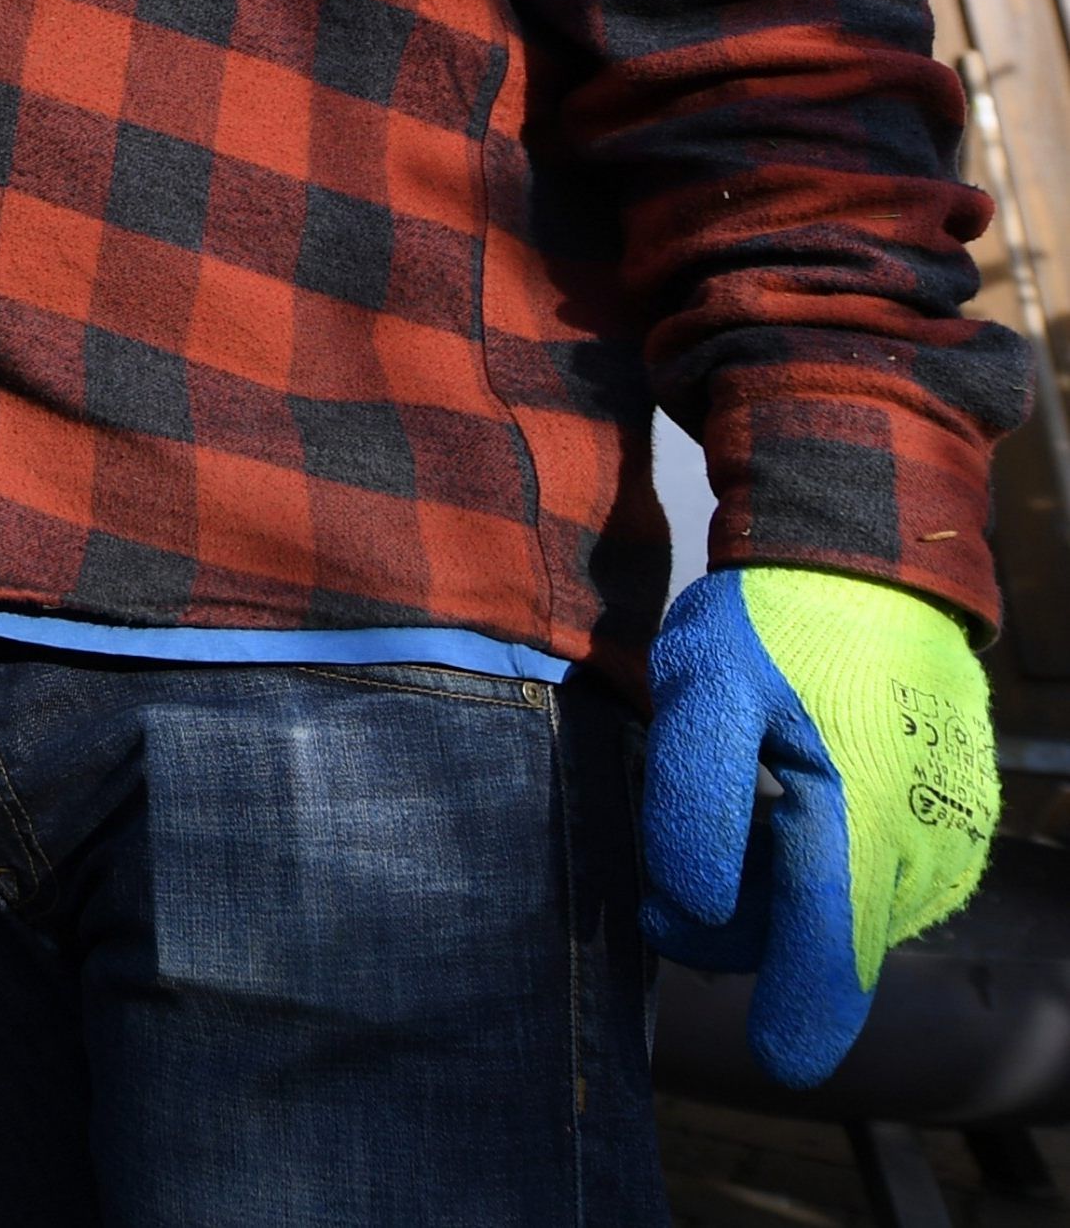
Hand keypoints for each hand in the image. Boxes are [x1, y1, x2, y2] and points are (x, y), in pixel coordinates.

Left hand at [641, 566, 997, 1086]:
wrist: (870, 565)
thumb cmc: (778, 623)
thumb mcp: (703, 690)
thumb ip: (693, 806)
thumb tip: (690, 909)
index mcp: (861, 835)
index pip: (830, 976)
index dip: (790, 1024)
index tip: (763, 1053)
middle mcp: (921, 861)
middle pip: (810, 947)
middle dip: (732, 923)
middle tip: (669, 853)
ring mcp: (947, 848)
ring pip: (837, 918)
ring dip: (772, 889)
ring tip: (741, 800)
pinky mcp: (950, 832)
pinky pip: (869, 882)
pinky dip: (813, 863)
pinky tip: (785, 796)